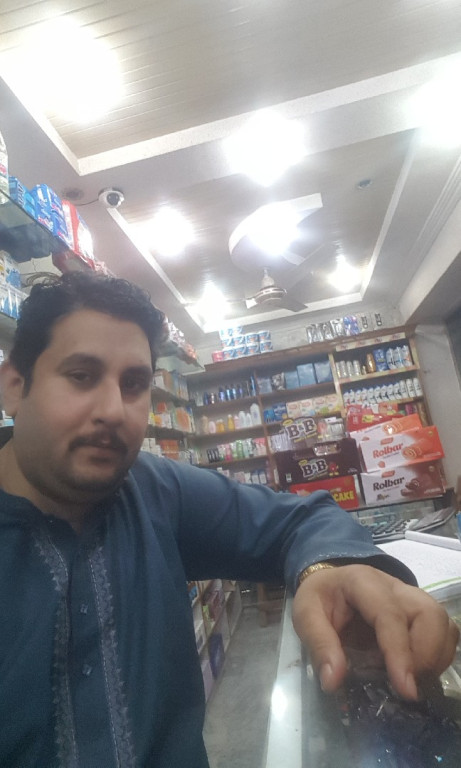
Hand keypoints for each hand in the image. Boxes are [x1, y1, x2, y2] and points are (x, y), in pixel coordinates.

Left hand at [292, 564, 458, 699]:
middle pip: (430, 614)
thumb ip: (319, 645)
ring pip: (443, 622)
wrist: (330, 582)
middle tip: (403, 683)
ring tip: (410, 679)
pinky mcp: (420, 613)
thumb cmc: (320, 598)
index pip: (391, 615)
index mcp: (363, 582)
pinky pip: (445, 632)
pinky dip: (438, 656)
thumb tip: (334, 682)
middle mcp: (395, 587)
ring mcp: (412, 598)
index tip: (405, 690)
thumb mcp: (305, 615)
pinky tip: (416, 671)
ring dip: (435, 657)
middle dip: (425, 655)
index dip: (400, 653)